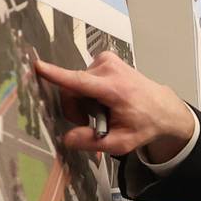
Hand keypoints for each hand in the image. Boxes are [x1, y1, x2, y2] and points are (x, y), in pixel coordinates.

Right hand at [33, 51, 195, 159]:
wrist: (163, 107)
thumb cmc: (143, 124)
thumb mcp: (122, 142)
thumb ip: (93, 142)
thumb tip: (66, 139)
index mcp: (114, 89)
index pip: (79, 81)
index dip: (56, 75)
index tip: (38, 66)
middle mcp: (109, 69)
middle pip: (72, 89)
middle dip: (76, 108)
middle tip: (92, 121)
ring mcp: (107, 60)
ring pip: (76, 83)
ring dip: (83, 100)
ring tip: (103, 110)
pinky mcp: (105, 57)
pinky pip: (83, 76)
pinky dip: (89, 90)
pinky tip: (104, 99)